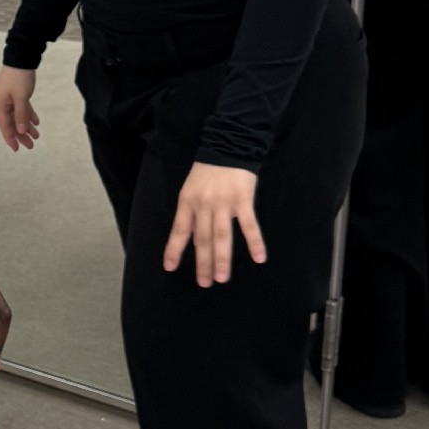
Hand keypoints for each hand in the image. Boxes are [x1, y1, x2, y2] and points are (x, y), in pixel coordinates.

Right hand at [0, 66, 39, 150]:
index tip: (16, 149)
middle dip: (22, 135)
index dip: (11, 138)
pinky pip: (23, 108)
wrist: (21, 57)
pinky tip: (37, 122)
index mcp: (1, 104)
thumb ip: (21, 115)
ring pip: (19, 116)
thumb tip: (21, 130)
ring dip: (27, 126)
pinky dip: (29, 115)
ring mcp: (10, 98)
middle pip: (12, 123)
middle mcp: (4, 103)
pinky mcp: (17, 93)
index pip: (5, 126)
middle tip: (31, 146)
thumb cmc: (19, 76)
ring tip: (37, 136)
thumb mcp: (21, 97)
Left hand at [163, 163, 265, 287]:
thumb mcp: (191, 188)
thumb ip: (192, 212)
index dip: (174, 249)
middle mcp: (204, 205)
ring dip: (222, 259)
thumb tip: (192, 238)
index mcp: (188, 202)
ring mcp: (224, 203)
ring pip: (222, 236)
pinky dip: (254, 242)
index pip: (180, 230)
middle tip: (205, 283)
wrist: (229, 144)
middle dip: (202, 263)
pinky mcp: (243, 200)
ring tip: (221, 278)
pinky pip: (249, 225)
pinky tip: (259, 258)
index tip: (170, 268)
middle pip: (202, 239)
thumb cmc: (208, 170)